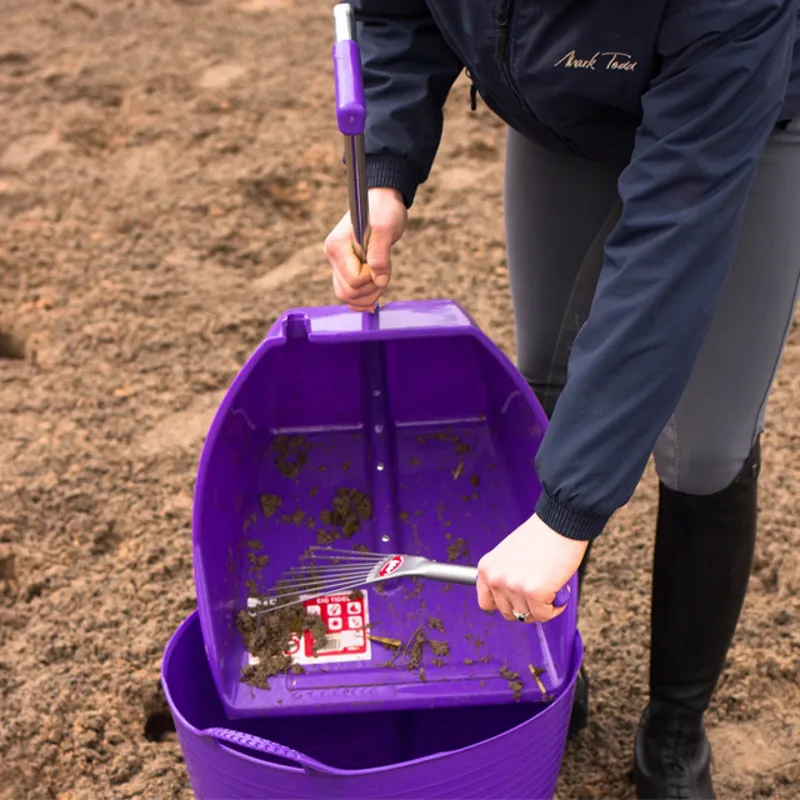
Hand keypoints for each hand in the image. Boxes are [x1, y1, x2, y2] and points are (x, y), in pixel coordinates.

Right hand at [323, 187, 407, 311]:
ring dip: (367, 295)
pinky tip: (373, 297)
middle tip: (384, 273)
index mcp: (337, 246)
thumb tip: (379, 282)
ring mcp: (337, 263)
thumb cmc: (383, 211)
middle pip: (347, 292)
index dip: (372, 278)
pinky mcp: (344, 268)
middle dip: (370, 289)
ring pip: (346, 296)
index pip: (354, 280)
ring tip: (381, 279)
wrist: (381, 201)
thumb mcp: (386, 230)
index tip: (382, 262)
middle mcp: (332, 256)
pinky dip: (361, 299)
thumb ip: (381, 256)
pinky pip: (347, 293)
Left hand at [476, 513, 587, 623]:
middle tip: (539, 592)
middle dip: (525, 606)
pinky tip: (560, 590)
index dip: (505, 603)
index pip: (486, 603)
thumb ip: (504, 575)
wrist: (560, 523)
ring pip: (527, 616)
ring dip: (541, 607)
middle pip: (508, 613)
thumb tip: (511, 598)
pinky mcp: (534, 593)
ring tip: (551, 587)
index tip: (517, 599)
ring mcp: (513, 587)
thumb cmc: (540, 536)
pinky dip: (555, 607)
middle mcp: (496, 578)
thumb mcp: (509, 554)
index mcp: (487, 568)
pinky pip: (545, 615)